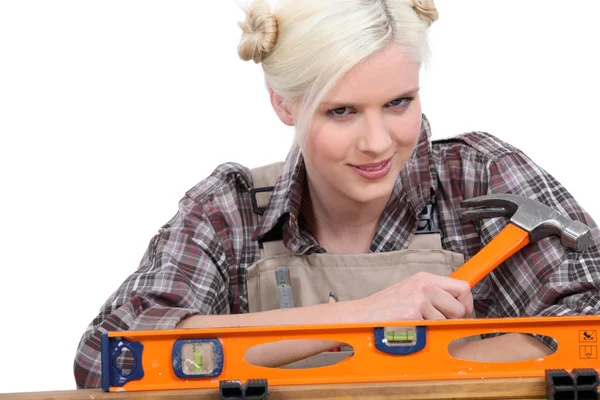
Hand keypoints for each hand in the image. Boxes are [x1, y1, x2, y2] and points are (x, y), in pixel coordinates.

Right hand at [352, 272, 473, 321]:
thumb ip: (433, 295)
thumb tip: (460, 306)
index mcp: (424, 278)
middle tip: (436, 324)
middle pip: (461, 306)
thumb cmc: (384, 309)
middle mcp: (424, 284)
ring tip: (415, 325)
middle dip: (453, 319)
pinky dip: (424, 334)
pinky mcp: (414, 312)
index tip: (460, 313)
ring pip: (447, 321)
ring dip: (435, 328)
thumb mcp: (409, 293)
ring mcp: (419, 298)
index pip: (462, 286)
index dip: (466, 303)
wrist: (360, 316)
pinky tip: (409, 329)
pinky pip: (433, 329)